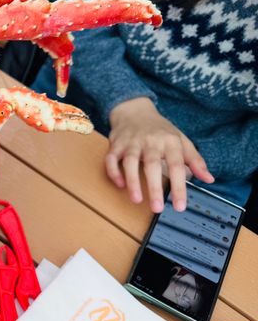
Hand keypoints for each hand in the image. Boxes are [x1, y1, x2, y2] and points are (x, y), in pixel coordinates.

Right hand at [106, 97, 214, 212]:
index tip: (180, 206)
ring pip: (129, 162)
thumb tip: (209, 179)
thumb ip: (195, 160)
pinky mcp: (116, 144)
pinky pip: (111, 159)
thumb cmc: (160, 130)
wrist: (134, 111)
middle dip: (154, 188)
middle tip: (157, 209)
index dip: (179, 187)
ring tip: (136, 200)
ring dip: (132, 181)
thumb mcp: (181, 140)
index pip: (176, 166)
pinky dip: (113, 172)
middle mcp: (150, 141)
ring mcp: (131, 142)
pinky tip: (120, 185)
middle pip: (152, 165)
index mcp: (170, 141)